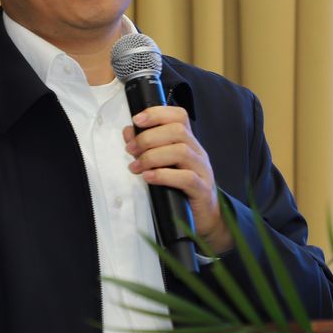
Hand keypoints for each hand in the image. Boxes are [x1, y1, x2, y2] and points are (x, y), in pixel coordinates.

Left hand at [124, 105, 233, 253]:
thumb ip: (147, 148)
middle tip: (130, 150)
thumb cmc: (181, 191)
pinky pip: (186, 178)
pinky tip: (148, 177)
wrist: (204, 219)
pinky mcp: (202, 190)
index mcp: (189, 143)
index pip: (179, 116)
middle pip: (178, 131)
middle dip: (149, 137)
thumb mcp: (163, 166)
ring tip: (135, 167)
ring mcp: (203, 171)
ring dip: (153, 156)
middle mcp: (198, 153)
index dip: (158, 113)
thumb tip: (129, 132)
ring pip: (182, 151)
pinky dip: (163, 175)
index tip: (137, 120)